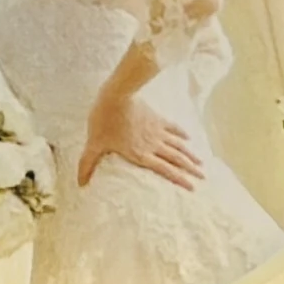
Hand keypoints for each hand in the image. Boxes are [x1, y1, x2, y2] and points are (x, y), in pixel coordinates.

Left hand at [81, 91, 203, 189]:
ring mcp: (157, 131)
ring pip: (178, 145)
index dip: (179, 179)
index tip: (193, 187)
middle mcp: (153, 145)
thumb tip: (80, 183)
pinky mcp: (156, 118)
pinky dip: (181, 133)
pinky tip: (188, 137)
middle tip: (204, 177)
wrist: (116, 96)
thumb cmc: (104, 121)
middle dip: (190, 169)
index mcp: (141, 154)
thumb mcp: (94, 144)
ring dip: (190, 154)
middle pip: (176, 159)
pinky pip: (173, 127)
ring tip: (201, 163)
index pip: (164, 170)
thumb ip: (88, 164)